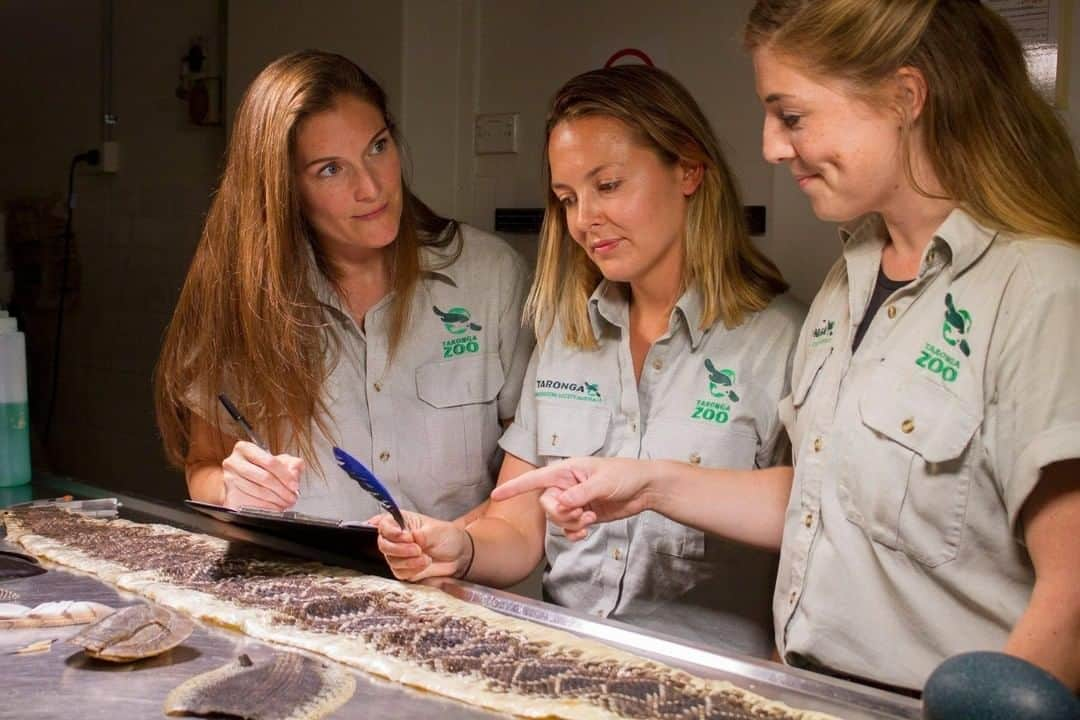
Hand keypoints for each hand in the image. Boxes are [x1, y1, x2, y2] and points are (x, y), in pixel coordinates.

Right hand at [220, 441, 301, 510]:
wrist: (238, 481)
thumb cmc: (259, 469)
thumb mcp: (278, 461)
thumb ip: (291, 463)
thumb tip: (295, 472)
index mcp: (244, 449)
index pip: (269, 461)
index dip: (285, 475)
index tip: (295, 485)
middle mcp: (233, 463)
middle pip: (264, 478)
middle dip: (283, 490)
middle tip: (293, 497)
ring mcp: (229, 480)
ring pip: (259, 492)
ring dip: (277, 500)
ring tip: (286, 502)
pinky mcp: (230, 497)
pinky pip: (252, 504)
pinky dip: (268, 508)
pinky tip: (276, 507)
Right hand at [371, 511, 471, 581]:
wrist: (458, 556)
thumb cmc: (447, 537)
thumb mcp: (437, 531)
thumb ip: (423, 534)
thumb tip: (412, 536)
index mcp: (403, 522)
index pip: (385, 524)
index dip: (390, 531)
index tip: (405, 536)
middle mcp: (397, 538)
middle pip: (384, 544)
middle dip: (399, 549)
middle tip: (417, 549)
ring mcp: (399, 554)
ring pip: (391, 560)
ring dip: (408, 561)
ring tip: (426, 557)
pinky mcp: (404, 569)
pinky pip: (400, 572)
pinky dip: (412, 569)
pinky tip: (424, 564)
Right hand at [490, 457, 656, 539]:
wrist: (645, 488)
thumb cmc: (625, 475)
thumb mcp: (603, 482)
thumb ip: (580, 494)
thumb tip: (561, 503)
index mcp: (567, 470)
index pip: (536, 479)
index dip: (515, 487)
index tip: (496, 495)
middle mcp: (566, 485)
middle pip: (546, 504)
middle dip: (560, 514)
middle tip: (580, 513)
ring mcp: (574, 501)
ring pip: (556, 519)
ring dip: (570, 524)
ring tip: (589, 519)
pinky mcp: (582, 515)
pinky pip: (567, 528)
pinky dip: (573, 533)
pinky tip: (585, 531)